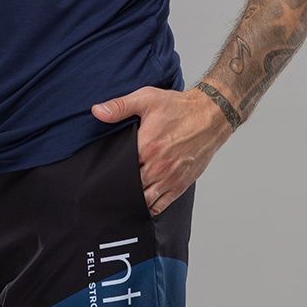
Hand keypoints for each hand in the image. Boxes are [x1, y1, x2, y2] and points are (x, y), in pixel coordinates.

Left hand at [91, 84, 232, 214]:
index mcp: (146, 146)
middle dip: (118, 188)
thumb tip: (97, 111)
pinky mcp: (181, 184)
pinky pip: (161, 205)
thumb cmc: (179, 107)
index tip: (100, 173)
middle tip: (106, 189)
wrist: (210, 116)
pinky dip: (149, 208)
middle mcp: (158, 166)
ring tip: (120, 199)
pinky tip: (140, 206)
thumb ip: (120, 106)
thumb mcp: (146, 99)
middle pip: (130, 186)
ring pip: (144, 200)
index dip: (108, 172)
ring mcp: (170, 178)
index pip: (119, 168)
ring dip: (132, 201)